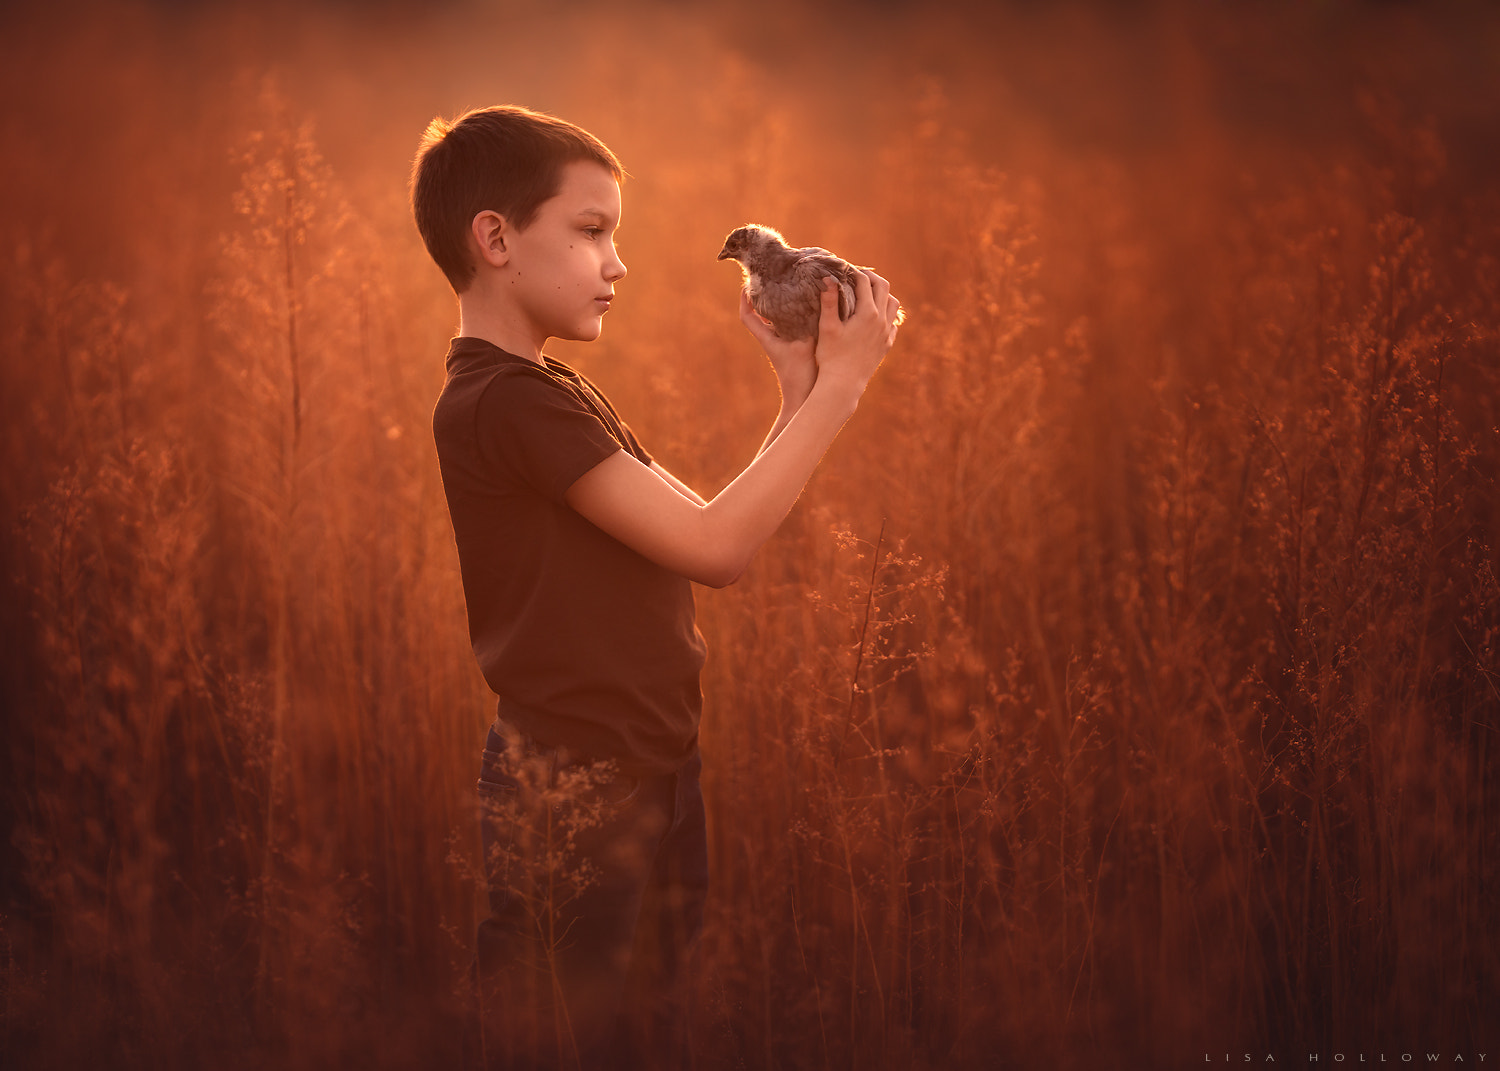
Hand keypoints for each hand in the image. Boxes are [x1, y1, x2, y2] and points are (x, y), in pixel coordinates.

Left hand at [739, 288, 816, 397]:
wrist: (806, 399)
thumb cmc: (800, 375)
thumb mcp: (804, 345)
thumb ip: (807, 323)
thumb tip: (814, 299)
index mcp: (767, 338)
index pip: (747, 316)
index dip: (744, 299)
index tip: (748, 284)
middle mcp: (773, 339)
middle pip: (761, 313)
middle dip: (765, 295)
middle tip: (773, 277)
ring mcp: (784, 343)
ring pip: (778, 318)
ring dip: (782, 303)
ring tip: (792, 285)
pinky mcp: (796, 347)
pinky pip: (792, 325)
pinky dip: (797, 314)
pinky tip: (811, 305)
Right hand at [811, 270, 900, 395]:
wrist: (843, 385)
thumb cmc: (831, 356)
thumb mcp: (827, 327)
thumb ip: (829, 301)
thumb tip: (828, 278)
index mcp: (867, 313)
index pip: (865, 281)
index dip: (854, 271)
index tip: (844, 269)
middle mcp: (882, 321)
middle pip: (884, 287)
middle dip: (871, 278)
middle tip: (857, 276)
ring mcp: (887, 333)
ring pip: (893, 304)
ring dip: (883, 294)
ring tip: (868, 293)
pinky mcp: (887, 345)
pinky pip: (894, 322)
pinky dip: (887, 313)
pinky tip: (875, 316)